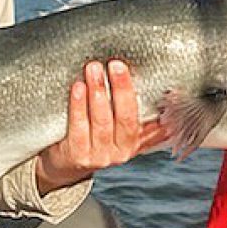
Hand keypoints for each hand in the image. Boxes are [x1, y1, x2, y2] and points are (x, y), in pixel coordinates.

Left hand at [35, 60, 168, 194]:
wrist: (64, 163)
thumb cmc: (92, 136)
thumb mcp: (117, 129)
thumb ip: (137, 115)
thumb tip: (161, 88)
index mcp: (135, 142)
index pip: (141, 115)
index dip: (135, 92)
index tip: (132, 69)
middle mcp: (121, 152)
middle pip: (125, 118)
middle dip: (121, 88)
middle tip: (114, 64)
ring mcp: (100, 157)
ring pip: (102, 121)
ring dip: (98, 92)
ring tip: (94, 69)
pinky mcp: (79, 157)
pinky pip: (79, 128)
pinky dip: (79, 106)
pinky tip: (78, 88)